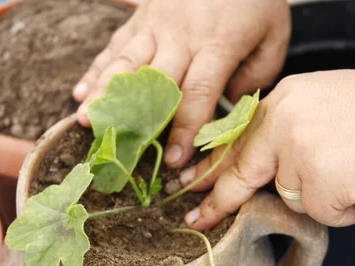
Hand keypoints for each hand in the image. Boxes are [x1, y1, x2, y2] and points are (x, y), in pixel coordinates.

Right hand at [73, 0, 290, 167]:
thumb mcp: (273, 33)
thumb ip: (257, 74)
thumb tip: (228, 105)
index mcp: (217, 44)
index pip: (197, 95)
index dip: (184, 130)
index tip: (175, 159)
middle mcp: (181, 36)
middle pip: (154, 85)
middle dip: (138, 121)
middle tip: (122, 150)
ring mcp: (155, 24)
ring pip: (126, 64)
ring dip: (104, 95)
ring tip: (85, 120)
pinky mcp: (140, 17)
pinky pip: (115, 46)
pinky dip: (96, 70)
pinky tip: (80, 93)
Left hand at [181, 62, 354, 228]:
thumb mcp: (322, 105)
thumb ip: (289, 133)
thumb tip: (266, 169)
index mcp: (282, 102)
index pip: (237, 141)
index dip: (212, 170)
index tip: (187, 187)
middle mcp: (283, 124)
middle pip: (242, 173)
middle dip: (219, 202)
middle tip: (194, 220)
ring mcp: (300, 152)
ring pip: (295, 199)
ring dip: (326, 195)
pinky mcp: (321, 181)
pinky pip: (324, 214)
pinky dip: (349, 209)